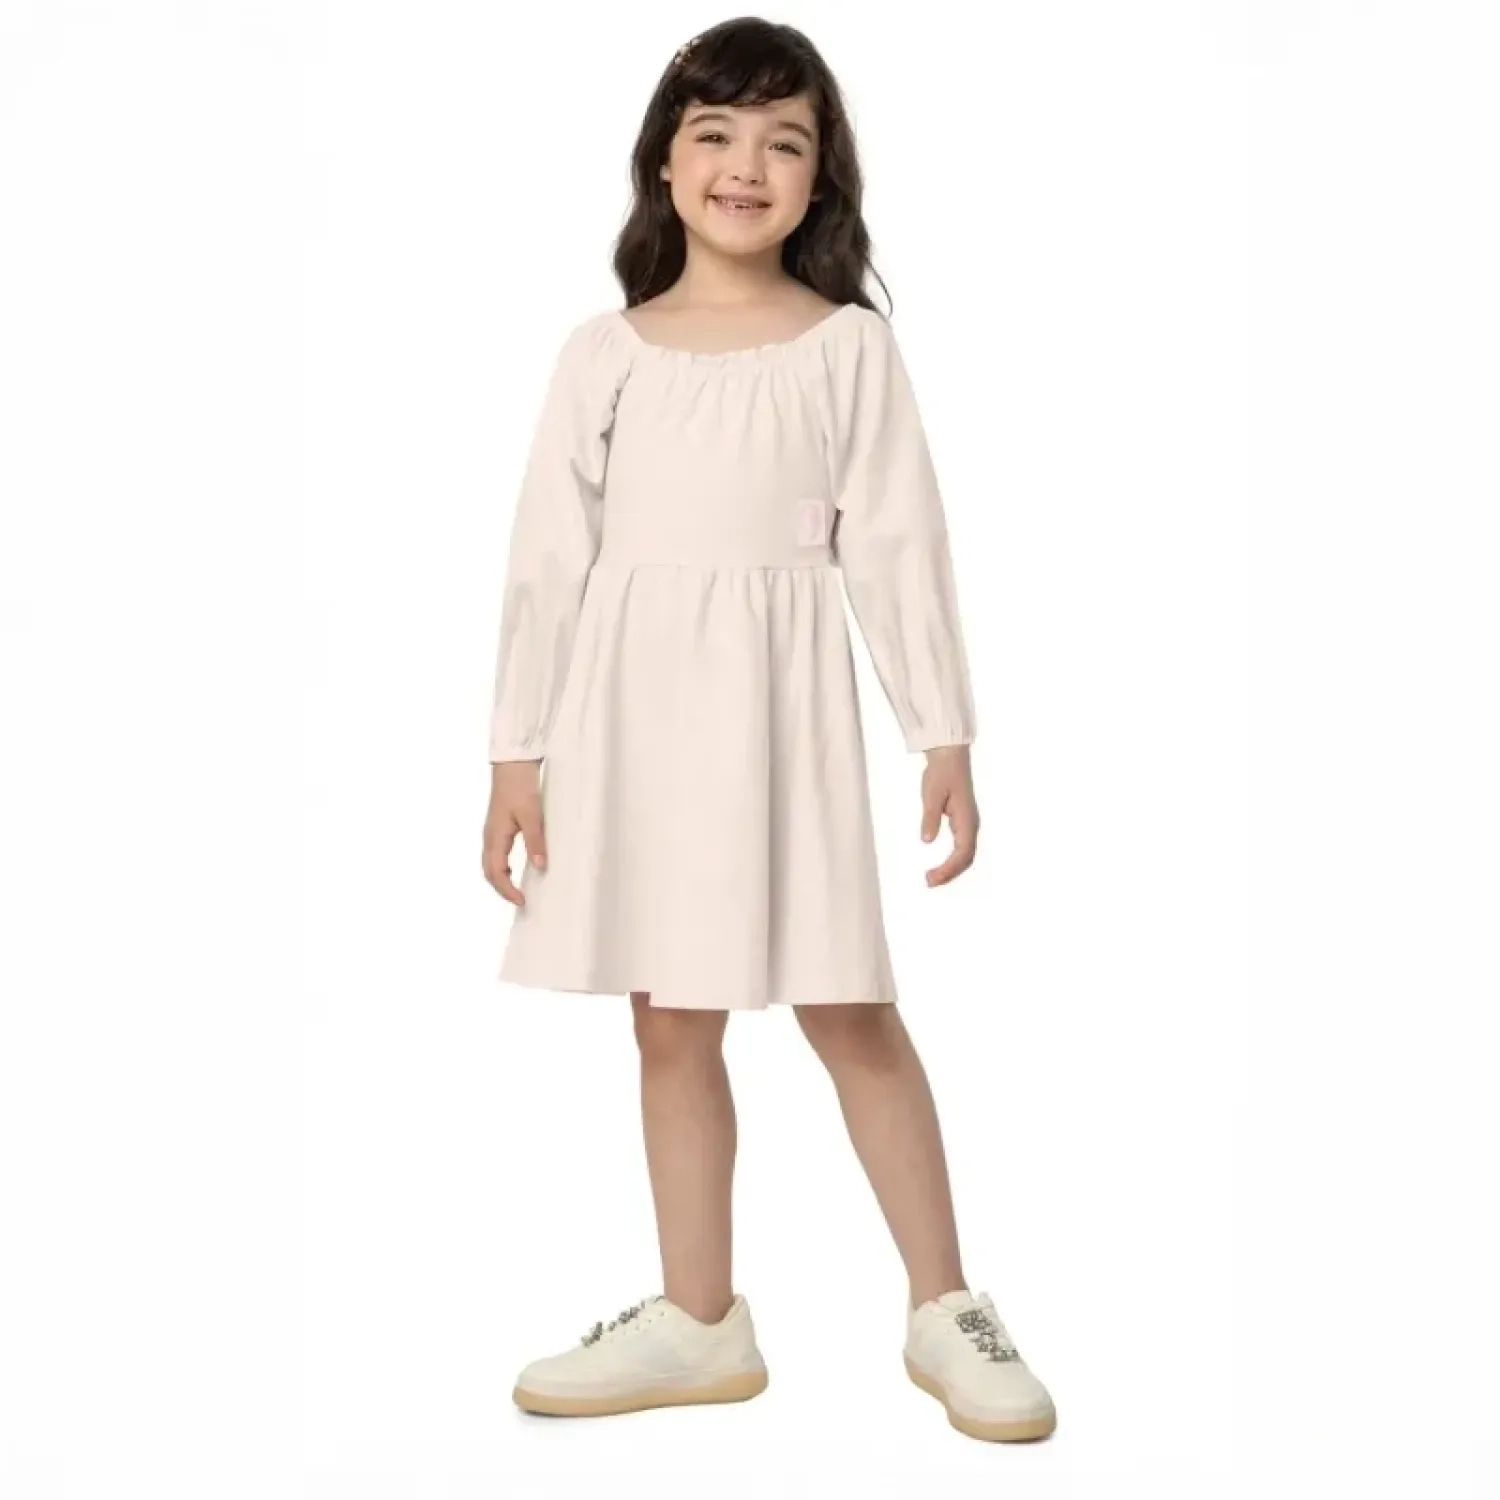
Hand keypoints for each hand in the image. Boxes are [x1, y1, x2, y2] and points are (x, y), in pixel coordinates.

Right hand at [482, 760, 546, 906]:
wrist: (512, 764)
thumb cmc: (520, 787)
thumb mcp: (532, 815)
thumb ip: (535, 841)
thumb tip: (539, 867)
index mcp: (495, 837)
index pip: (496, 873)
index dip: (507, 890)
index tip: (522, 901)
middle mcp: (489, 837)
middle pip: (489, 872)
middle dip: (502, 889)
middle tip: (520, 900)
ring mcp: (491, 832)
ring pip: (490, 863)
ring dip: (501, 879)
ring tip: (518, 889)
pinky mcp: (496, 826)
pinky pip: (495, 854)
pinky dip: (502, 867)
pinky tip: (515, 868)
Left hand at [920, 744, 978, 885]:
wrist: (950, 757)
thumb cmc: (941, 773)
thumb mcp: (931, 794)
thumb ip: (929, 817)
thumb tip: (927, 840)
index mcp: (967, 819)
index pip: (962, 853)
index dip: (948, 869)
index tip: (931, 877)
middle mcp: (971, 825)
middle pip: (966, 858)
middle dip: (950, 874)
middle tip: (928, 882)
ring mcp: (968, 824)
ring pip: (965, 855)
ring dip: (951, 869)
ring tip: (931, 878)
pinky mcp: (962, 822)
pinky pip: (961, 848)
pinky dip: (952, 861)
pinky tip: (940, 866)